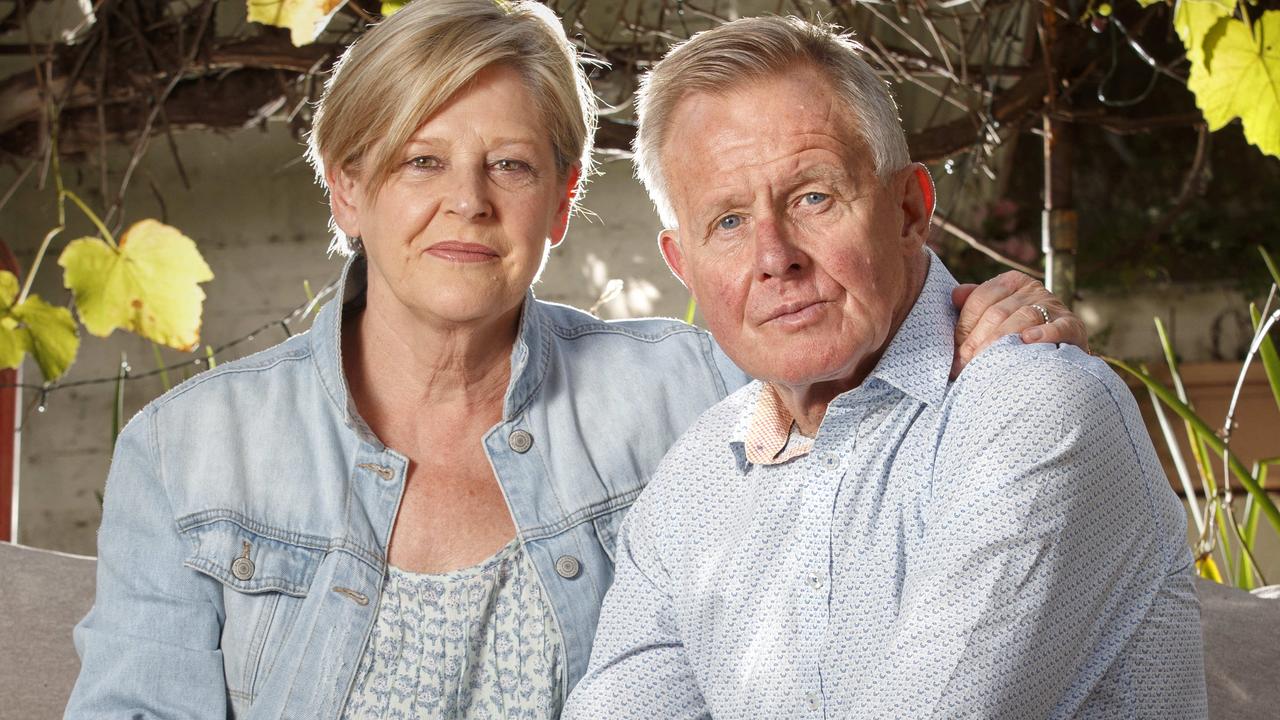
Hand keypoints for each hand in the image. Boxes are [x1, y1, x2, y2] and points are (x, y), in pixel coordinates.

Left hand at [950, 270, 1087, 378]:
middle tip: (964, 365)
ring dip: (1000, 341)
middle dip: (976, 341)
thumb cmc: (1019, 332)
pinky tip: (1028, 341)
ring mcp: (1054, 306)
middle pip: (997, 312)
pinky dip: (1043, 334)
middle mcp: (1033, 290)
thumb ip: (974, 303)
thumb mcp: (997, 313)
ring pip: (1022, 318)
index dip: (964, 326)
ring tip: (985, 363)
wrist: (1061, 349)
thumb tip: (955, 295)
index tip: (955, 352)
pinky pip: (1058, 327)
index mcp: (1012, 282)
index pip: (980, 299)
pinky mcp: (1072, 325)